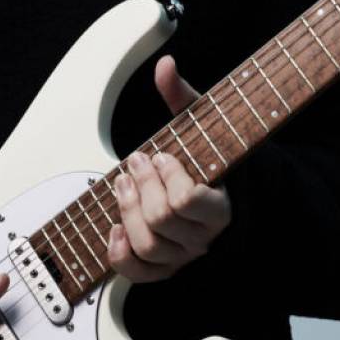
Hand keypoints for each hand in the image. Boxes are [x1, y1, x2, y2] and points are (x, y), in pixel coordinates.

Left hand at [108, 55, 232, 282]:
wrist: (225, 196)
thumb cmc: (209, 157)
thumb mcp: (200, 125)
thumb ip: (182, 97)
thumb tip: (165, 66)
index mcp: (221, 206)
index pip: (188, 200)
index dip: (167, 174)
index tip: (160, 154)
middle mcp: (205, 238)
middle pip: (162, 219)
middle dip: (141, 185)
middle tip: (134, 162)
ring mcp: (184, 256)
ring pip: (148, 245)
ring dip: (127, 211)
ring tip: (122, 184)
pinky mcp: (165, 268)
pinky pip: (139, 274)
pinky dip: (120, 253)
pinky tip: (114, 227)